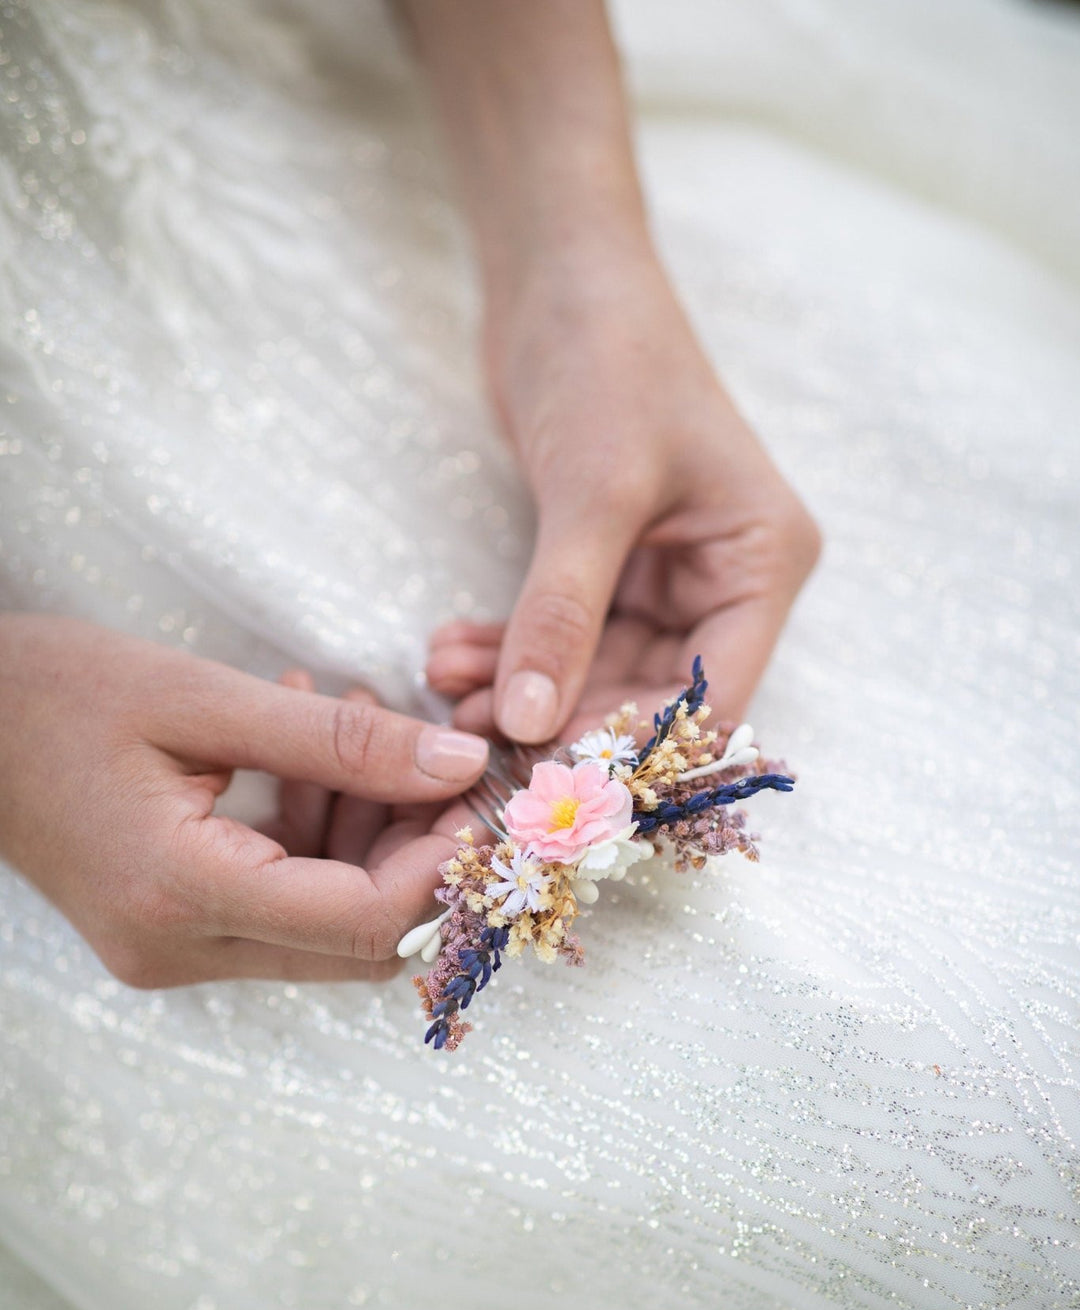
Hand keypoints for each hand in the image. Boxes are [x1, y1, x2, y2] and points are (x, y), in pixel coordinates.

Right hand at [0, 616, 488, 985]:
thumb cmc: (54, 694)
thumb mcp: (201, 699)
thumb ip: (339, 741)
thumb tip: (460, 767)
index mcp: (181, 893)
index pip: (363, 923)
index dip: (444, 866)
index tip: (478, 792)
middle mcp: (179, 949)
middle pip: (358, 943)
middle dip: (420, 857)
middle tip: (445, 764)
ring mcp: (174, 951)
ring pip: (329, 927)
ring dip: (372, 838)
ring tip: (367, 728)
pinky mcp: (175, 933)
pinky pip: (285, 905)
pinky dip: (322, 838)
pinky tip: (317, 754)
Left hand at [426, 244, 820, 740]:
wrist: (559, 273)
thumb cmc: (608, 356)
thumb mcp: (592, 492)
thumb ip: (562, 612)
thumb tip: (526, 724)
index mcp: (760, 564)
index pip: (712, 697)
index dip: (636, 748)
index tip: (553, 784)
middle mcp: (723, 581)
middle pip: (646, 697)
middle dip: (558, 722)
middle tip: (474, 744)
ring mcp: (663, 578)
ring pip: (591, 674)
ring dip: (519, 692)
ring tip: (445, 694)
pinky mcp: (604, 567)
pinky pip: (559, 637)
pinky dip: (506, 653)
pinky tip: (446, 659)